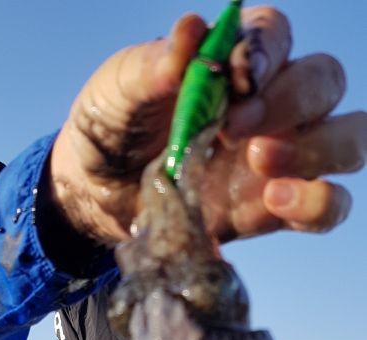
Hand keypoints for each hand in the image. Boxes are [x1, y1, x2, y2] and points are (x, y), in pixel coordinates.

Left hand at [49, 6, 366, 245]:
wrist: (96, 196)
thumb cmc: (111, 128)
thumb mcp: (118, 91)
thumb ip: (152, 65)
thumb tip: (191, 31)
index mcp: (236, 60)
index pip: (277, 35)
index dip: (266, 53)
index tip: (235, 80)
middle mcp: (272, 103)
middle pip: (325, 81)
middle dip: (292, 100)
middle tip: (237, 130)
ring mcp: (283, 157)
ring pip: (349, 138)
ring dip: (320, 148)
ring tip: (259, 163)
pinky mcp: (277, 208)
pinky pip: (330, 204)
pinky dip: (316, 203)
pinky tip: (274, 201)